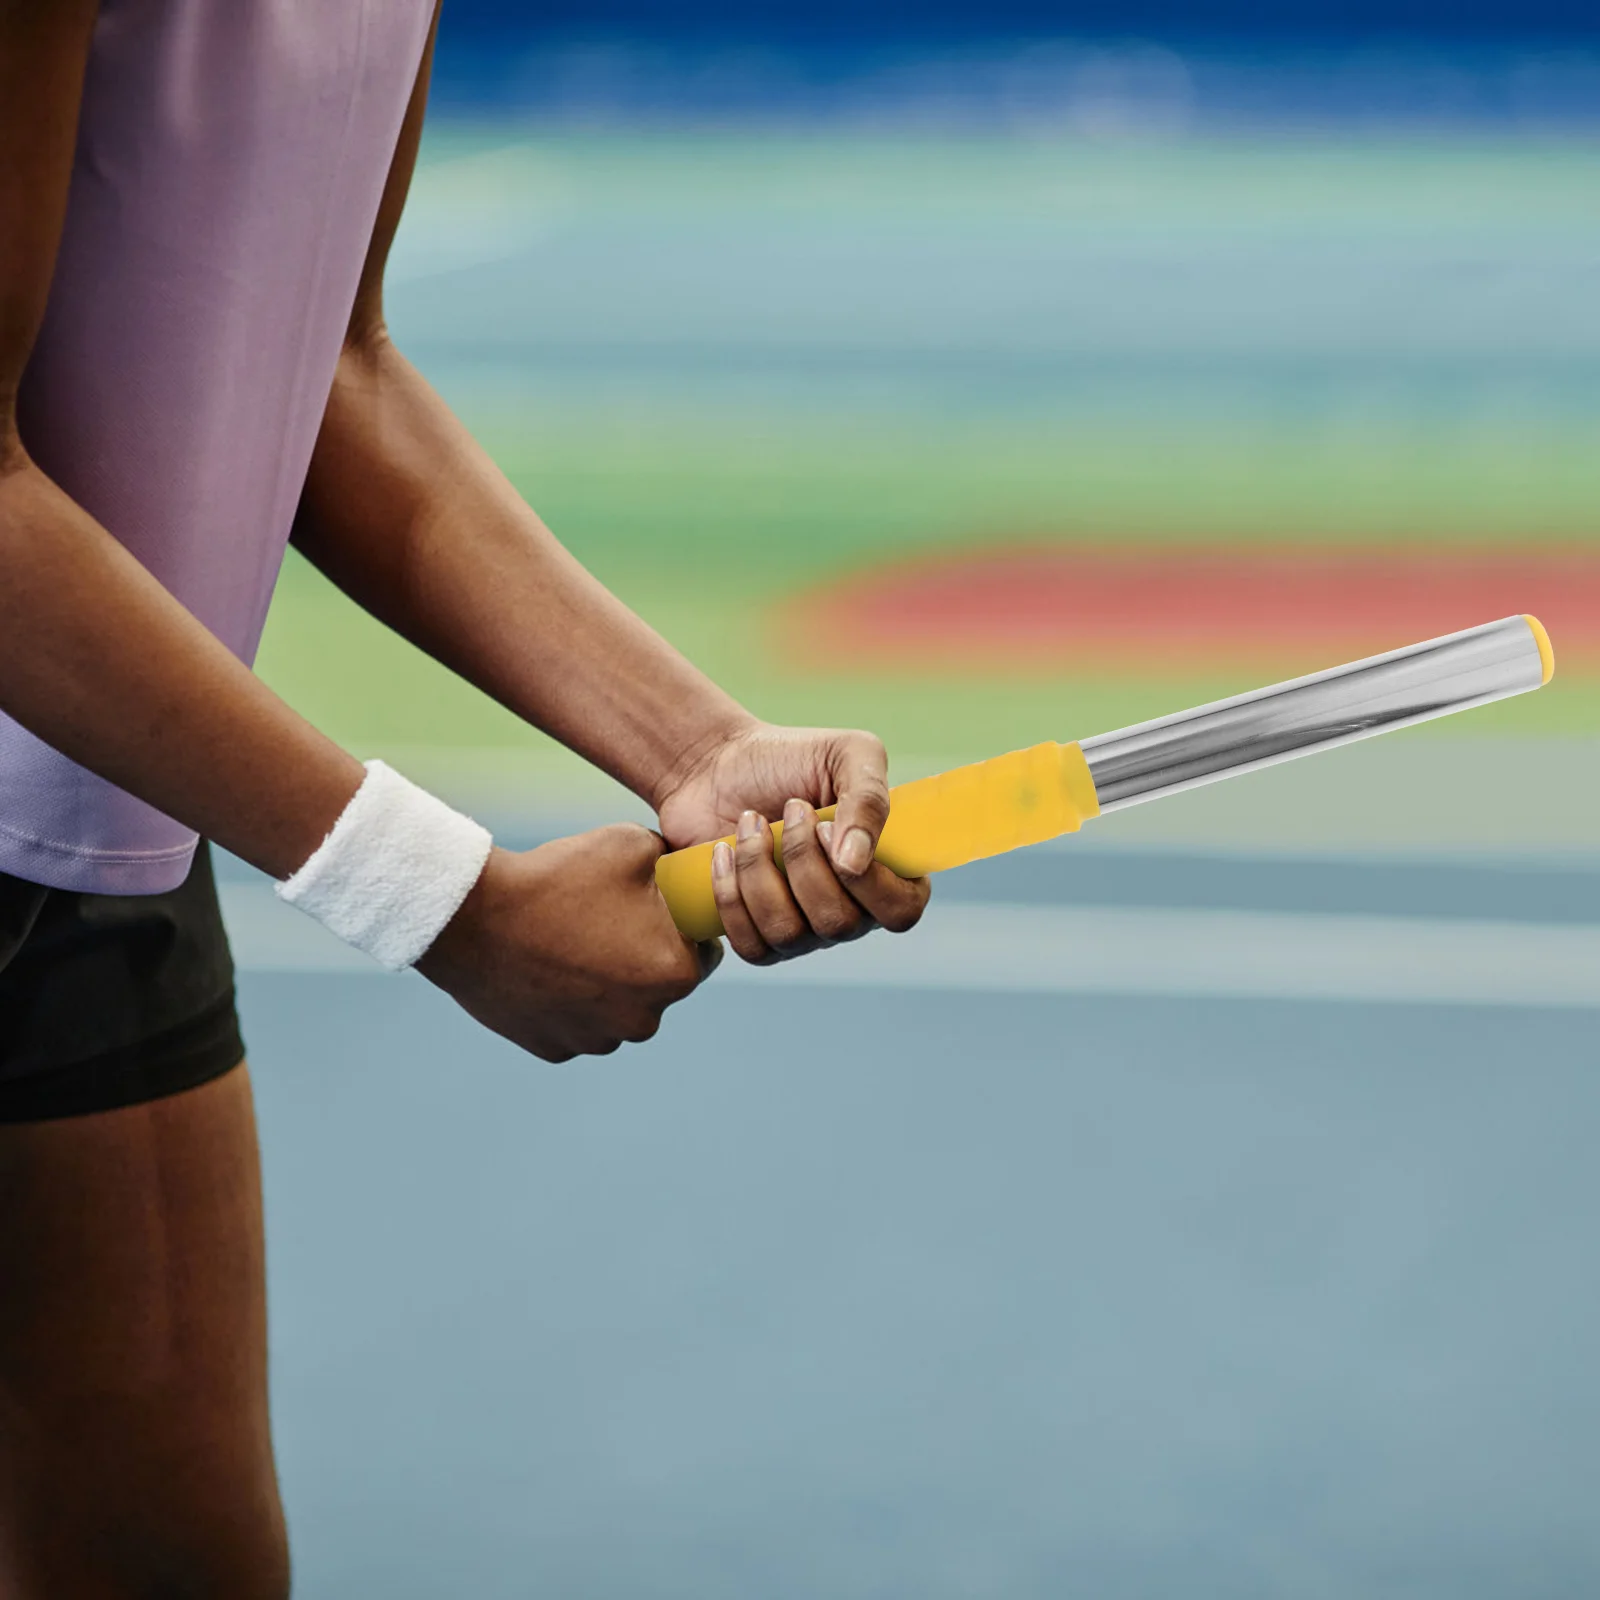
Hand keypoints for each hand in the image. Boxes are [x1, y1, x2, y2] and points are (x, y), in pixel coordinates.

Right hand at [416, 827, 718, 1061]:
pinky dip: (568, 1001)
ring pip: (619, 1008)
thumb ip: (672, 863)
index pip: (705, 952)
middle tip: (607, 921)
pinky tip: (546, 967)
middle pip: (661, 984)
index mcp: (675, 973)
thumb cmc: (558, 876)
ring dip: (607, 983)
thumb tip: (683, 871)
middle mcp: (644, 1019)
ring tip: (571, 941)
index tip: (654, 911)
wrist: (474, 916)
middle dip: (644, 956)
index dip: (681, 928)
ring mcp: (597, 1040)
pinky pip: (577, 1023)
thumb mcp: (633, 844)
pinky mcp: (555, 1048)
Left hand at [655, 722, 930, 964]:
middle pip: (840, 923)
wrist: (720, 763)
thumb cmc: (792, 758)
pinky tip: (725, 851)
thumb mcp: (847, 754)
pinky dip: (732, 896)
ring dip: (760, 871)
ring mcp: (804, 928)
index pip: (901, 910)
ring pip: (789, 934)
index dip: (869, 882)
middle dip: (803, 861)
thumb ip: (870, 799)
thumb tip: (855, 863)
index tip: (826, 827)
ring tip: (750, 822)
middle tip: (790, 808)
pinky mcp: (756, 934)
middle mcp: (851, 908)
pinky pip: (751, 945)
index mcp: (888, 870)